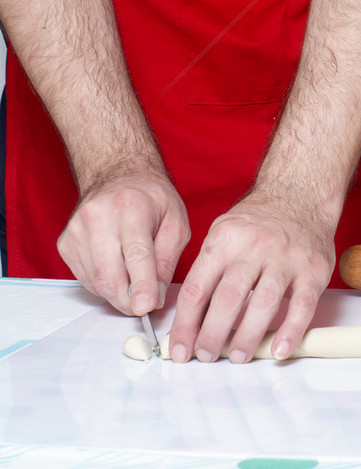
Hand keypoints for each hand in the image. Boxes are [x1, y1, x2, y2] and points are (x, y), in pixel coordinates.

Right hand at [57, 168, 188, 314]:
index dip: (141, 285)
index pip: (135, 254)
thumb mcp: (176, 221)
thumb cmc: (151, 197)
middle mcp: (98, 216)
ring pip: (96, 282)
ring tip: (133, 274)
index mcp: (130, 206)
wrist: (117, 173)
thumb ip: (167, 259)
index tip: (146, 307)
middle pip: (110, 275)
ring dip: (117, 292)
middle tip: (145, 302)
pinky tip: (115, 264)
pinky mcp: (65, 242)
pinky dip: (103, 283)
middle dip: (129, 299)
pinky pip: (85, 279)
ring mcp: (77, 229)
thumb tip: (155, 297)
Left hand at [166, 184, 336, 363]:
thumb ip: (208, 271)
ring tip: (237, 356)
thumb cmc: (257, 222)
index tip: (181, 350)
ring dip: (247, 338)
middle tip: (207, 356)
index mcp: (225, 239)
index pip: (197, 289)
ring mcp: (285, 258)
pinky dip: (290, 331)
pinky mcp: (313, 269)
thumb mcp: (224, 233)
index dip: (186, 325)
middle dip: (212, 336)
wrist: (301, 194)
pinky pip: (302, 305)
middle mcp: (254, 246)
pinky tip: (279, 350)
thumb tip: (189, 321)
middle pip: (227, 299)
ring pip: (263, 304)